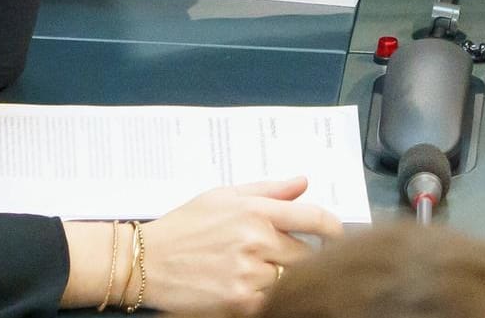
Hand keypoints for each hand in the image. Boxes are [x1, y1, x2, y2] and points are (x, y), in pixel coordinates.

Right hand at [138, 178, 342, 315]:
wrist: (146, 261)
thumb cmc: (184, 226)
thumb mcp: (223, 196)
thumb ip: (268, 190)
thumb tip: (303, 182)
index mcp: (255, 210)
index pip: (313, 217)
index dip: (333, 228)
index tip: (337, 235)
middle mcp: (256, 239)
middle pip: (305, 254)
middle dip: (299, 256)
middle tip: (279, 257)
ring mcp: (249, 273)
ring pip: (291, 279)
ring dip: (283, 278)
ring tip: (258, 272)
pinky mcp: (240, 302)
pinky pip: (272, 300)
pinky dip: (267, 296)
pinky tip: (251, 287)